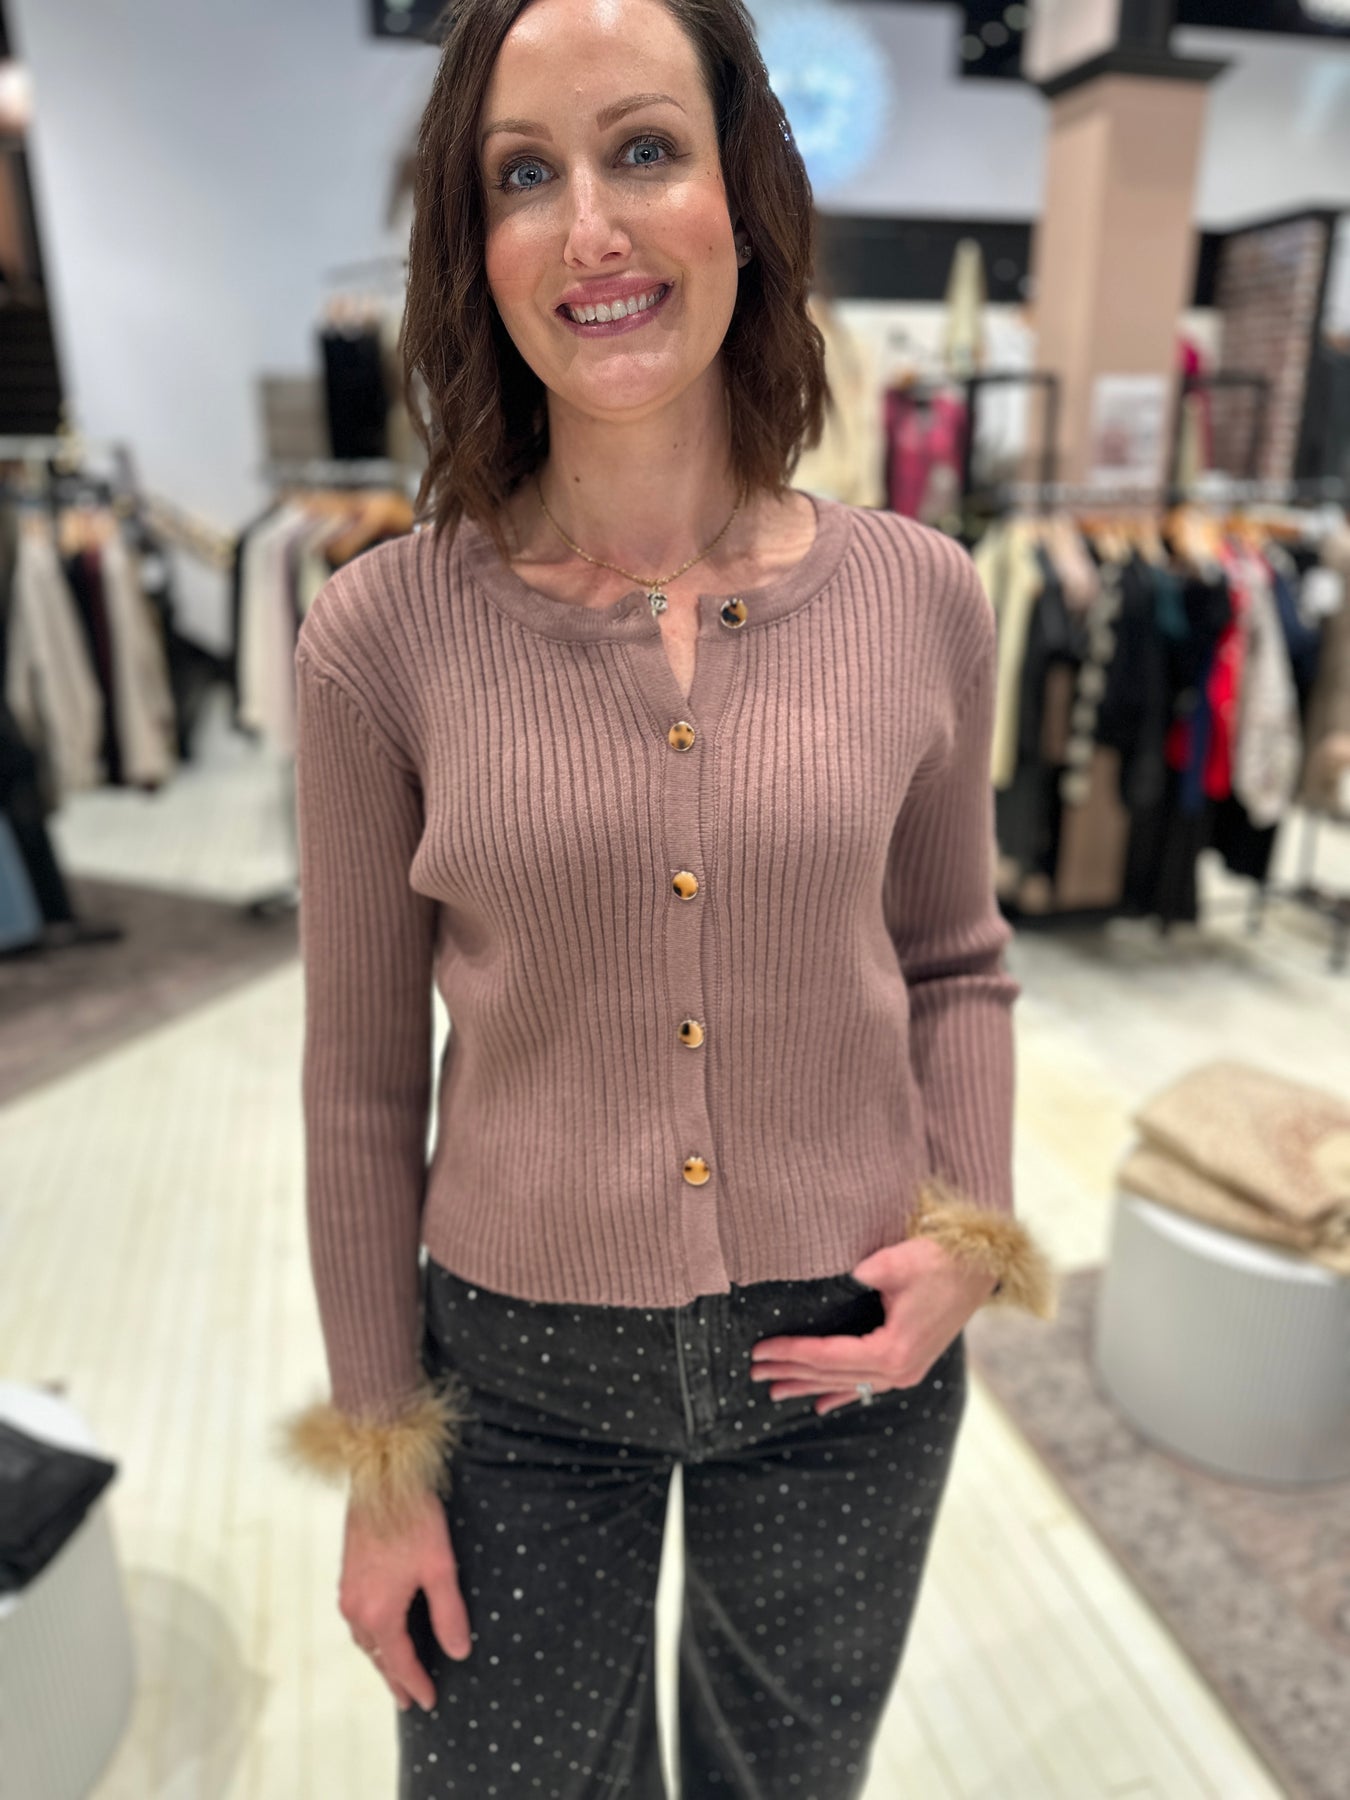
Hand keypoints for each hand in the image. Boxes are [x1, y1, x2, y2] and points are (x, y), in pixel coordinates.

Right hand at [338, 1488, 471, 1711]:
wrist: (380, 1479)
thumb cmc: (413, 1519)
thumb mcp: (440, 1568)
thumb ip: (449, 1613)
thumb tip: (459, 1652)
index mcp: (379, 1613)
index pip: (399, 1661)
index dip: (416, 1683)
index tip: (429, 1702)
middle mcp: (356, 1608)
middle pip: (377, 1655)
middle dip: (394, 1678)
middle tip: (409, 1699)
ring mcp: (348, 1590)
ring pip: (364, 1638)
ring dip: (380, 1657)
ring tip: (396, 1669)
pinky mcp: (348, 1573)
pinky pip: (357, 1619)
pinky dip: (371, 1635)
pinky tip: (381, 1629)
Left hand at [749, 1235, 996, 1414]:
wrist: (978, 1267)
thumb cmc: (938, 1261)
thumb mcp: (895, 1263)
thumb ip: (859, 1274)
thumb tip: (829, 1281)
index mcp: (892, 1351)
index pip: (827, 1357)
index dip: (791, 1353)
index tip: (760, 1351)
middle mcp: (898, 1371)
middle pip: (832, 1375)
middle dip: (791, 1372)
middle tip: (754, 1372)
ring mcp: (906, 1372)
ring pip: (846, 1383)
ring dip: (809, 1386)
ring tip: (774, 1391)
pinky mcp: (910, 1365)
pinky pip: (866, 1386)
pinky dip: (841, 1393)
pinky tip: (820, 1406)